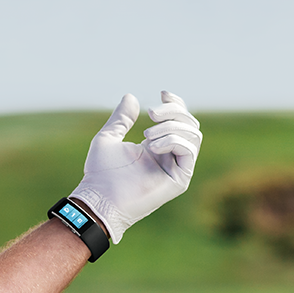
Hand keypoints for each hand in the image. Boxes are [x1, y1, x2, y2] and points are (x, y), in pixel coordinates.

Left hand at [70, 91, 201, 243]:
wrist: (100, 198)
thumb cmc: (101, 173)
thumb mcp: (109, 138)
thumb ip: (121, 119)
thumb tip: (131, 97)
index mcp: (156, 146)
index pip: (179, 121)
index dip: (176, 104)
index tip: (162, 94)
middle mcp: (170, 157)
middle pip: (190, 124)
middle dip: (174, 112)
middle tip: (150, 114)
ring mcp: (176, 168)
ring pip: (193, 135)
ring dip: (171, 127)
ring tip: (147, 135)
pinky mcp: (180, 180)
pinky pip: (188, 151)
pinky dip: (173, 140)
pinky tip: (152, 146)